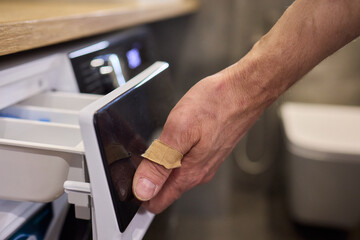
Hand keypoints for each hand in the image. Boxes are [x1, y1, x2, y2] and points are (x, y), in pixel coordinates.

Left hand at [132, 65, 266, 213]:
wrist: (245, 90)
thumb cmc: (216, 104)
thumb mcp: (180, 131)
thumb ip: (160, 162)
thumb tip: (144, 190)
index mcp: (189, 172)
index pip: (159, 200)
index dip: (140, 197)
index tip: (127, 188)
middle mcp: (199, 171)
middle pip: (167, 190)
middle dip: (147, 185)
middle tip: (131, 171)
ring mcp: (206, 161)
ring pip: (176, 176)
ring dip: (160, 171)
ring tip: (145, 160)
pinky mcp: (210, 150)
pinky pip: (186, 163)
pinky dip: (172, 159)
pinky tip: (169, 147)